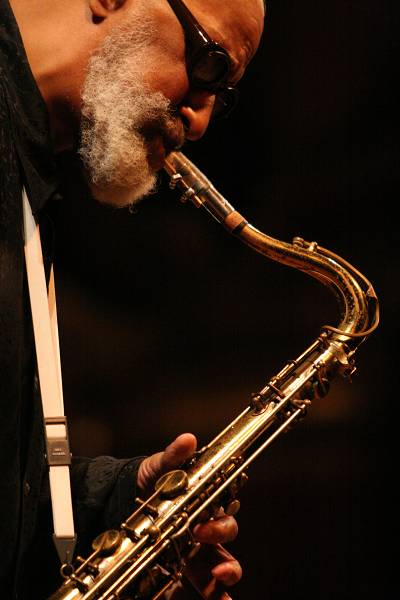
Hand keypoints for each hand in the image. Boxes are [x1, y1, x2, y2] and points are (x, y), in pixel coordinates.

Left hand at [137, 434, 241, 599]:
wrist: (119, 499)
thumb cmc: (148, 481)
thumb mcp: (158, 467)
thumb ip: (173, 456)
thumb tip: (187, 439)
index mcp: (204, 502)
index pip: (225, 511)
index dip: (221, 521)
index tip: (204, 526)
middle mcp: (204, 528)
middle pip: (226, 540)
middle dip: (224, 549)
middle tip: (207, 553)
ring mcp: (194, 552)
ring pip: (220, 567)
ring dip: (225, 580)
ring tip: (221, 589)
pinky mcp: (180, 570)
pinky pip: (200, 587)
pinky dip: (210, 596)